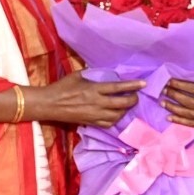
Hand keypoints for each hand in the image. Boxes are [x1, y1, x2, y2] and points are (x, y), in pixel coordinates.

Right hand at [29, 71, 144, 127]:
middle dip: (133, 100)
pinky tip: (117, 114)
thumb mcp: (77, 75)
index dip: (132, 85)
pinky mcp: (91, 122)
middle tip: (136, 96)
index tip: (143, 84)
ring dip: (125, 110)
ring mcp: (94, 115)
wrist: (50, 104)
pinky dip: (116, 119)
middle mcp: (97, 103)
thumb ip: (92, 73)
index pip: (118, 87)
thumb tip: (104, 71)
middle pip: (122, 104)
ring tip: (127, 104)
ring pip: (117, 115)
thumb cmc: (62, 87)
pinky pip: (109, 123)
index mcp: (94, 89)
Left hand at [163, 78, 193, 126]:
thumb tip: (193, 81)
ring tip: (163, 103)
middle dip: (174, 96)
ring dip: (174, 109)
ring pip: (189, 115)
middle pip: (188, 102)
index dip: (179, 85)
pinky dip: (182, 121)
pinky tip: (172, 117)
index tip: (168, 81)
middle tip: (162, 90)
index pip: (193, 89)